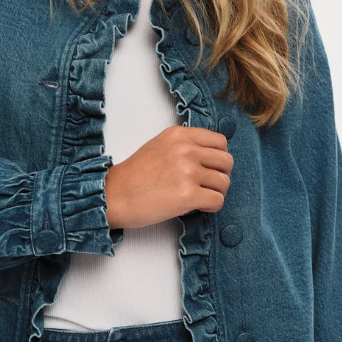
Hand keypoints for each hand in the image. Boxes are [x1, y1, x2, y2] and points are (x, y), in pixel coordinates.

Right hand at [104, 125, 232, 229]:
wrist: (114, 195)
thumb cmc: (134, 175)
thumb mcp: (160, 146)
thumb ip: (185, 146)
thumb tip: (211, 157)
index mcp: (179, 135)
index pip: (220, 142)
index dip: (219, 158)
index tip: (210, 168)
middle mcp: (186, 150)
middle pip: (227, 161)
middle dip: (221, 175)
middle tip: (208, 185)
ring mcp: (188, 172)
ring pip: (224, 182)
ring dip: (216, 192)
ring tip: (201, 197)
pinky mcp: (188, 195)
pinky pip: (218, 200)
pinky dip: (212, 206)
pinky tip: (199, 207)